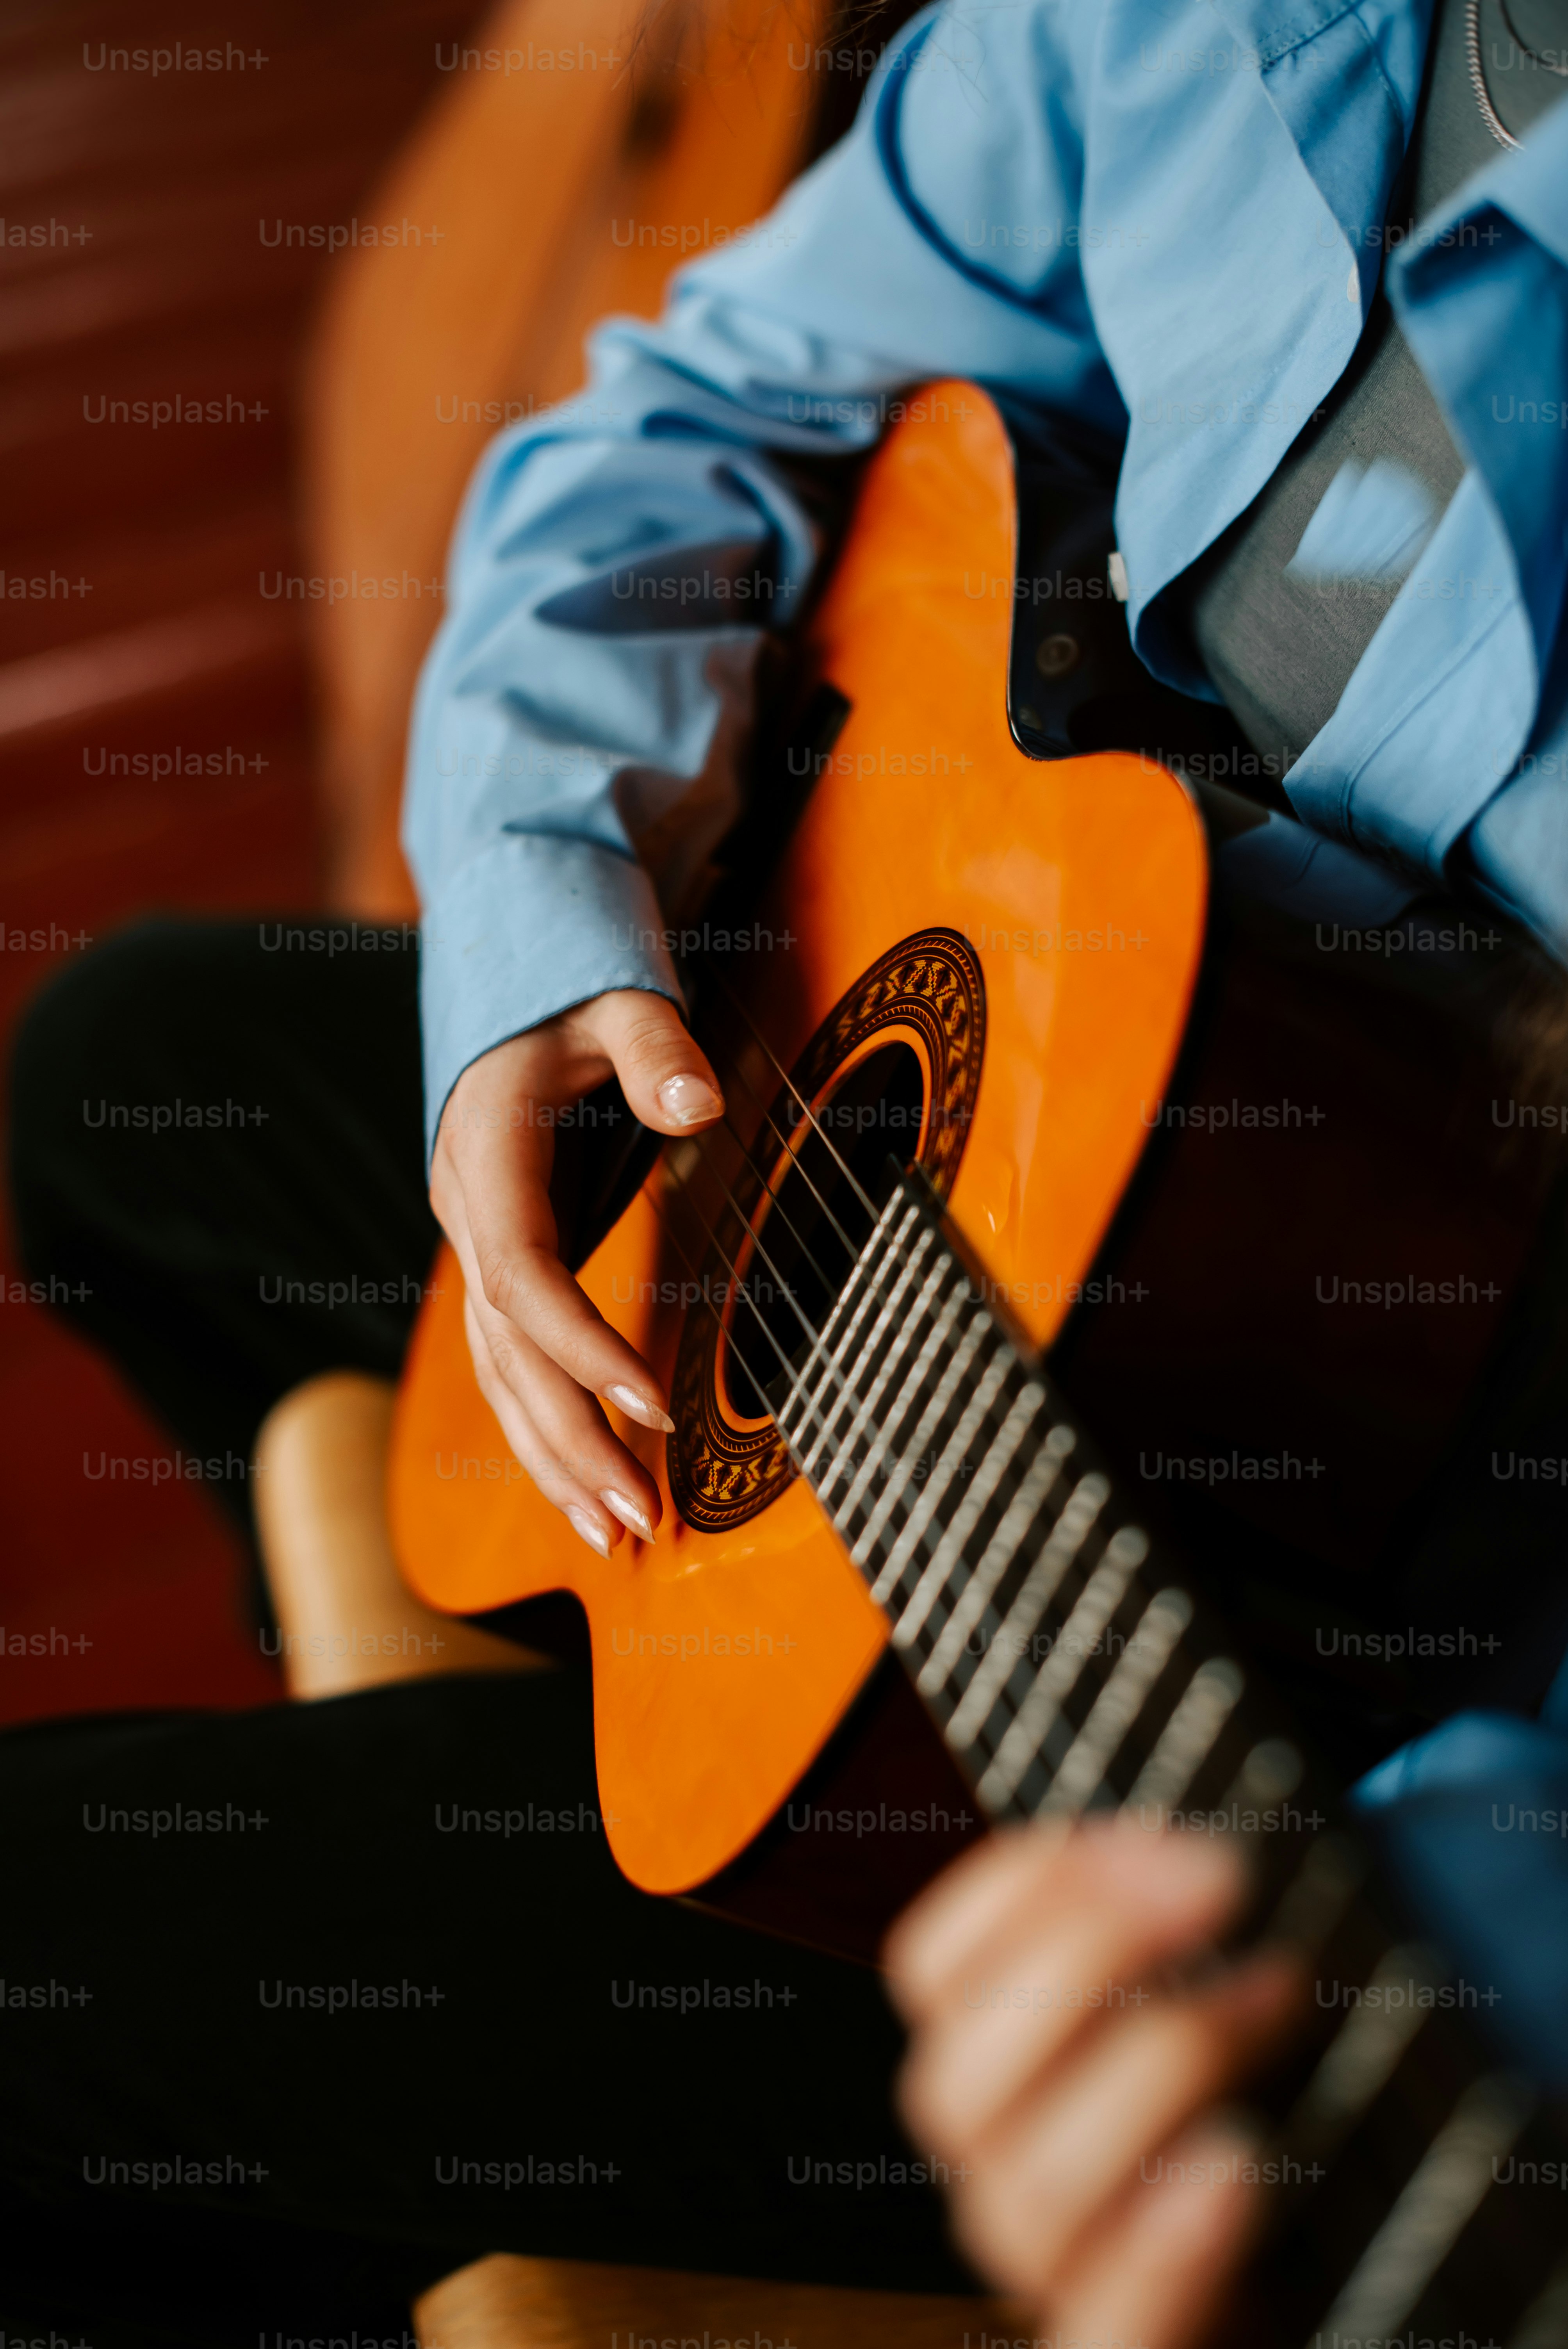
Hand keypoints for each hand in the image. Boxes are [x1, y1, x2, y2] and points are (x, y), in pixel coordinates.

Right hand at [429, 989, 723, 1556]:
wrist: (512, 936)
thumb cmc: (569, 963)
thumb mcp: (616, 986)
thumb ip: (653, 1046)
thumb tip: (697, 1105)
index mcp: (487, 1155)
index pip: (526, 1279)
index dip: (583, 1349)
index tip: (655, 1410)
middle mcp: (469, 1208)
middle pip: (508, 1353)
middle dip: (569, 1444)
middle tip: (639, 1523)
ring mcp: (476, 1234)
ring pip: (500, 1373)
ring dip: (553, 1458)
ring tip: (616, 1536)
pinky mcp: (501, 1248)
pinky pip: (511, 1357)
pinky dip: (545, 1424)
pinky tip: (584, 1483)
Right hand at [885, 1820, 1304, 2348]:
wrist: (1346, 2293)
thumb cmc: (1293, 2134)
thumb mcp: (1230, 2008)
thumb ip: (1182, 1937)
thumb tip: (1198, 1851)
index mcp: (1009, 2074)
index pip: (933, 1973)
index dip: (1017, 1886)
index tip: (1145, 1832)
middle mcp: (1011, 2180)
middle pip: (957, 2084)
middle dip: (1080, 1951)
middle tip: (1219, 1878)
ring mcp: (1070, 2282)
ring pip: (1022, 2199)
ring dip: (1147, 2072)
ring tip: (1271, 1999)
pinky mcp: (1133, 2348)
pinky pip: (1099, 2336)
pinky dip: (1155, 2254)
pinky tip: (1230, 2168)